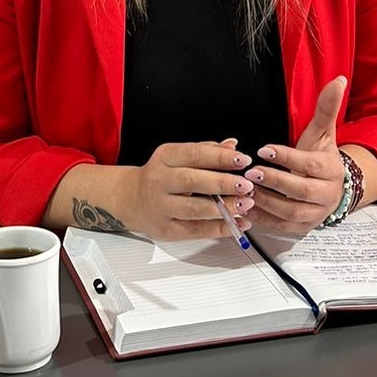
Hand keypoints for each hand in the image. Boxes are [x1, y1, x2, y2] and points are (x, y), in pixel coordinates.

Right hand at [122, 140, 255, 240]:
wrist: (130, 199)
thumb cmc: (161, 176)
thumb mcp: (178, 156)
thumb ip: (207, 150)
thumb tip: (232, 145)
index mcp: (165, 157)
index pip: (195, 154)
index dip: (220, 157)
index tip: (243, 160)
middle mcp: (160, 181)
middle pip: (193, 181)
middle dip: (223, 183)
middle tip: (246, 185)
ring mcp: (161, 207)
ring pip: (194, 209)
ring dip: (223, 208)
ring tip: (245, 204)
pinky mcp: (166, 229)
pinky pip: (195, 230)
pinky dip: (219, 229)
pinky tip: (237, 223)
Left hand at [244, 76, 347, 233]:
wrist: (333, 188)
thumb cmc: (320, 157)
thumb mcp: (323, 132)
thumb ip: (326, 107)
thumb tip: (338, 80)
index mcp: (330, 169)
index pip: (308, 163)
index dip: (286, 157)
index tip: (264, 149)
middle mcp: (325, 194)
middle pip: (300, 190)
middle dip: (274, 181)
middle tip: (250, 172)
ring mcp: (314, 214)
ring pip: (290, 212)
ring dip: (266, 202)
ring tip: (245, 189)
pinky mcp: (302, 228)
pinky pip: (282, 227)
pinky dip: (263, 219)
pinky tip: (246, 207)